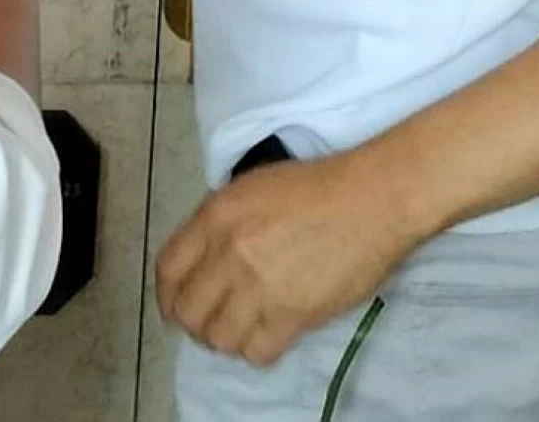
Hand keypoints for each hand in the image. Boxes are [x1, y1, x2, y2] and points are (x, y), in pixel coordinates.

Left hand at [156, 146, 421, 366]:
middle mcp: (229, 252)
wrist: (370, 200)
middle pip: (189, 311)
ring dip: (226, 338)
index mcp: (217, 214)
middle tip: (212, 322)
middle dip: (194, 323)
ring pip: (218, 338)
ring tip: (242, 329)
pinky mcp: (291, 315)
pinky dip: (257, 350)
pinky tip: (268, 334)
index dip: (167, 296)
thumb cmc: (316, 187)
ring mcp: (259, 287)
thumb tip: (206, 260)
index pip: (168, 269)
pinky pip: (257, 352)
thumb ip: (222, 223)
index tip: (176, 307)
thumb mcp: (253, 188)